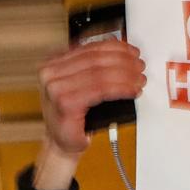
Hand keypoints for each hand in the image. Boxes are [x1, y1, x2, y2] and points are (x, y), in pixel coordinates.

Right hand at [37, 41, 145, 156]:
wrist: (61, 143)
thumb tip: (120, 54)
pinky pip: (101, 90)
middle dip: (123, 61)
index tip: (131, 51)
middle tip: (139, 66)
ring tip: (139, 80)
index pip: (89, 48)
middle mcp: (50, 73)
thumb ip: (92, 69)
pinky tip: (131, 90)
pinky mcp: (66, 104)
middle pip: (96, 59)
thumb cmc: (72, 117)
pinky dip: (121, 88)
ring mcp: (56, 88)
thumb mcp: (79, 86)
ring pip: (100, 74)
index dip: (115, 47)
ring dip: (125, 75)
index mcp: (53, 64)